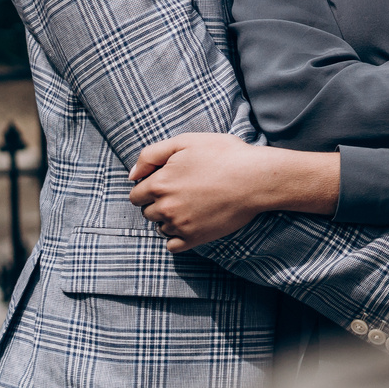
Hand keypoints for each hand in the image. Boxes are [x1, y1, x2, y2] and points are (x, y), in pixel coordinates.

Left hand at [127, 133, 336, 251]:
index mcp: (159, 183)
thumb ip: (151, 154)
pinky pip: (172, 246)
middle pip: (147, 212)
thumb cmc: (225, 155)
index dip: (150, 187)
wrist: (257, 178)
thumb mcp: (186, 142)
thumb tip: (131, 175)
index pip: (136, 194)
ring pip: (160, 227)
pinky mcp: (194, 238)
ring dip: (170, 219)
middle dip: (159, 203)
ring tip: (192, 206)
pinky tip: (191, 224)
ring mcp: (179, 225)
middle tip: (183, 193)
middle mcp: (164, 206)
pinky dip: (177, 237)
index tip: (168, 183)